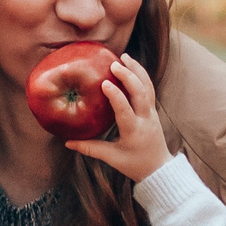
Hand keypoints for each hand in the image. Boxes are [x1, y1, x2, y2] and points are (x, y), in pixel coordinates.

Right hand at [64, 53, 169, 182]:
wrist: (159, 168)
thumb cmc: (134, 164)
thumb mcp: (111, 158)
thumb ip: (90, 148)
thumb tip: (67, 143)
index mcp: (134, 131)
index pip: (125, 110)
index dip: (116, 96)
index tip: (104, 83)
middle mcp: (146, 119)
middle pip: (141, 93)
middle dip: (129, 76)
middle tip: (114, 63)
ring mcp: (152, 113)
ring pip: (148, 87)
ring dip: (137, 70)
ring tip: (124, 56)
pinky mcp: (153, 110)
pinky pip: (149, 89)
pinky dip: (141, 75)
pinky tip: (132, 65)